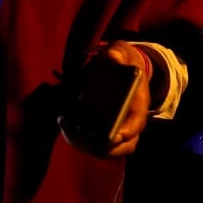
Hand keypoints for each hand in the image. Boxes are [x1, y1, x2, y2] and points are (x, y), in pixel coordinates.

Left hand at [60, 41, 151, 158]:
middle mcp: (130, 122)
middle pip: (122, 146)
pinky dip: (79, 139)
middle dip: (101, 147)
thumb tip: (111, 57)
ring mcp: (117, 129)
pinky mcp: (103, 130)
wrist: (123, 67)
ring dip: (86, 145)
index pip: (136, 124)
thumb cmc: (122, 61)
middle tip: (78, 135)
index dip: (127, 132)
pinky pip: (94, 144)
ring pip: (107, 149)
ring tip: (66, 128)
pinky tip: (64, 123)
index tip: (113, 136)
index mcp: (138, 105)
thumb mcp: (121, 52)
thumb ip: (116, 53)